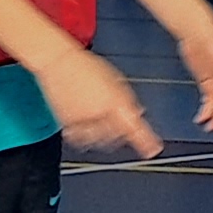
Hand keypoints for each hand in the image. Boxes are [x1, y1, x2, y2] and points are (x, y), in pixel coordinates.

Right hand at [42, 45, 165, 160]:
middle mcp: (100, 112)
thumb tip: (137, 113)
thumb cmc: (88, 67)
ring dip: (105, 136)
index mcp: (116, 100)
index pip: (134, 126)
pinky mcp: (67, 123)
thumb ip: (126, 99)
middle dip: (121, 133)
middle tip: (118, 124)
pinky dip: (86, 136)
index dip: (145, 140)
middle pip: (117, 136)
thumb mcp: (116, 80)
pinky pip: (80, 138)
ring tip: (102, 122)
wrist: (59, 62)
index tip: (153, 149)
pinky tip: (87, 126)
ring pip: (99, 140)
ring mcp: (83, 119)